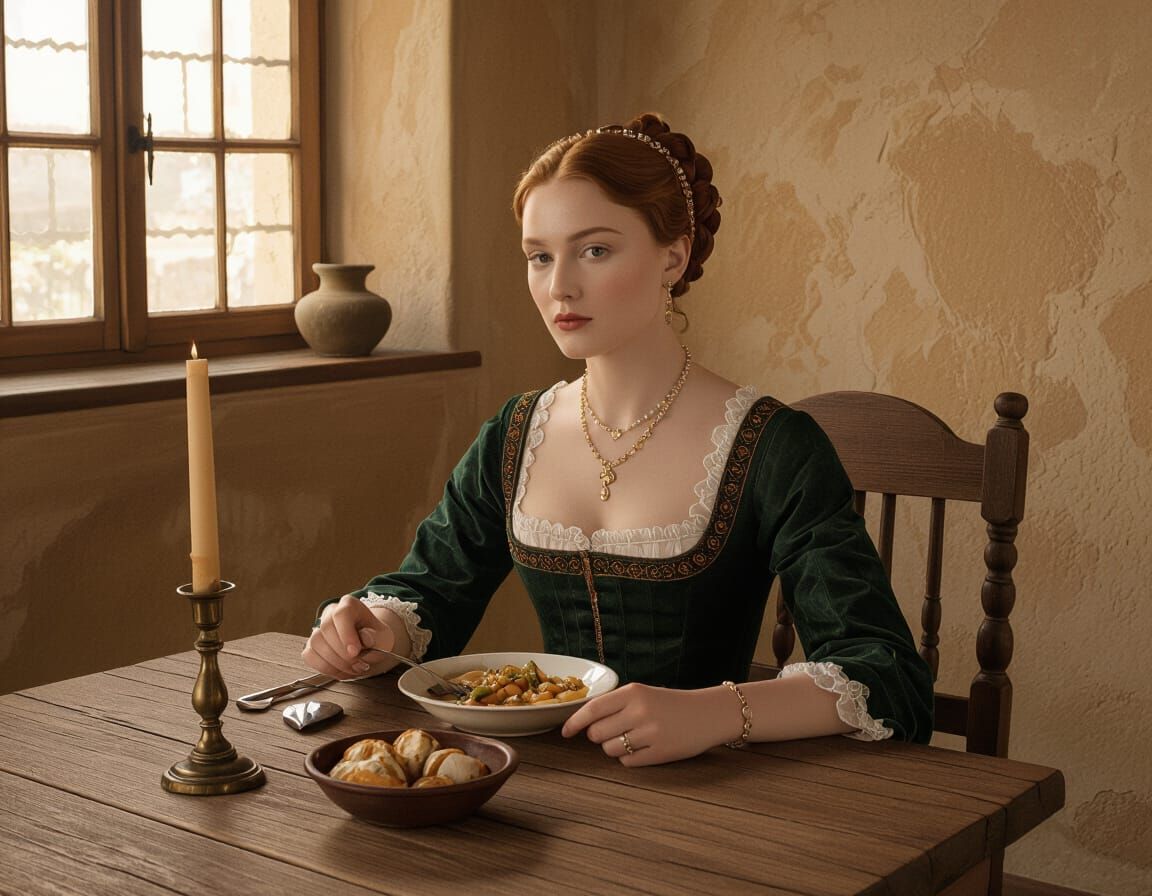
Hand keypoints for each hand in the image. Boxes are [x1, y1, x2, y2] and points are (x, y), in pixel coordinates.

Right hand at [302, 594, 396, 678]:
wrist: (369, 646)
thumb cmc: (376, 639)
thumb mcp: (383, 637)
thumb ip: (377, 638)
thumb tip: (366, 638)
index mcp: (350, 605)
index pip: (341, 614)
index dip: (346, 634)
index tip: (355, 652)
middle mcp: (331, 613)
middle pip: (326, 629)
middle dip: (343, 653)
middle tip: (359, 665)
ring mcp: (318, 628)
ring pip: (316, 643)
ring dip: (335, 662)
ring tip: (353, 669)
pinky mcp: (311, 645)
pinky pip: (310, 656)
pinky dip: (325, 668)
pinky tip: (341, 671)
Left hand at [561, 682, 724, 766]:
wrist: (708, 714)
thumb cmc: (670, 704)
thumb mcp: (643, 694)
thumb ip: (616, 705)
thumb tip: (585, 724)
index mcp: (633, 693)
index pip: (593, 709)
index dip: (574, 723)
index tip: (565, 733)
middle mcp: (640, 711)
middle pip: (597, 734)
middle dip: (599, 737)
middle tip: (615, 731)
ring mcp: (650, 733)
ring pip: (610, 750)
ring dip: (615, 748)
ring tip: (633, 739)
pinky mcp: (660, 753)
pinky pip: (628, 762)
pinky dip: (630, 758)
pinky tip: (645, 748)